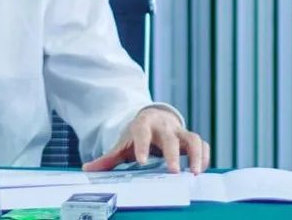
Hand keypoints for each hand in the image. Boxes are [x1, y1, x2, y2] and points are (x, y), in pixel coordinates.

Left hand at [82, 107, 210, 174]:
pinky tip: (200, 170)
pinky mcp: (191, 138)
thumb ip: (108, 157)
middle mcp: (163, 126)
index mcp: (143, 125)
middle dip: (172, 154)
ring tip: (194, 173)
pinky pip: (202, 144)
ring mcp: (179, 131)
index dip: (142, 146)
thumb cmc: (137, 135)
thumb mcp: (123, 143)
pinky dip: (204, 157)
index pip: (142, 132)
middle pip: (170, 138)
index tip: (141, 161)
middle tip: (172, 172)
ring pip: (192, 138)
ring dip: (196, 155)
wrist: (153, 118)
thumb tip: (87, 169)